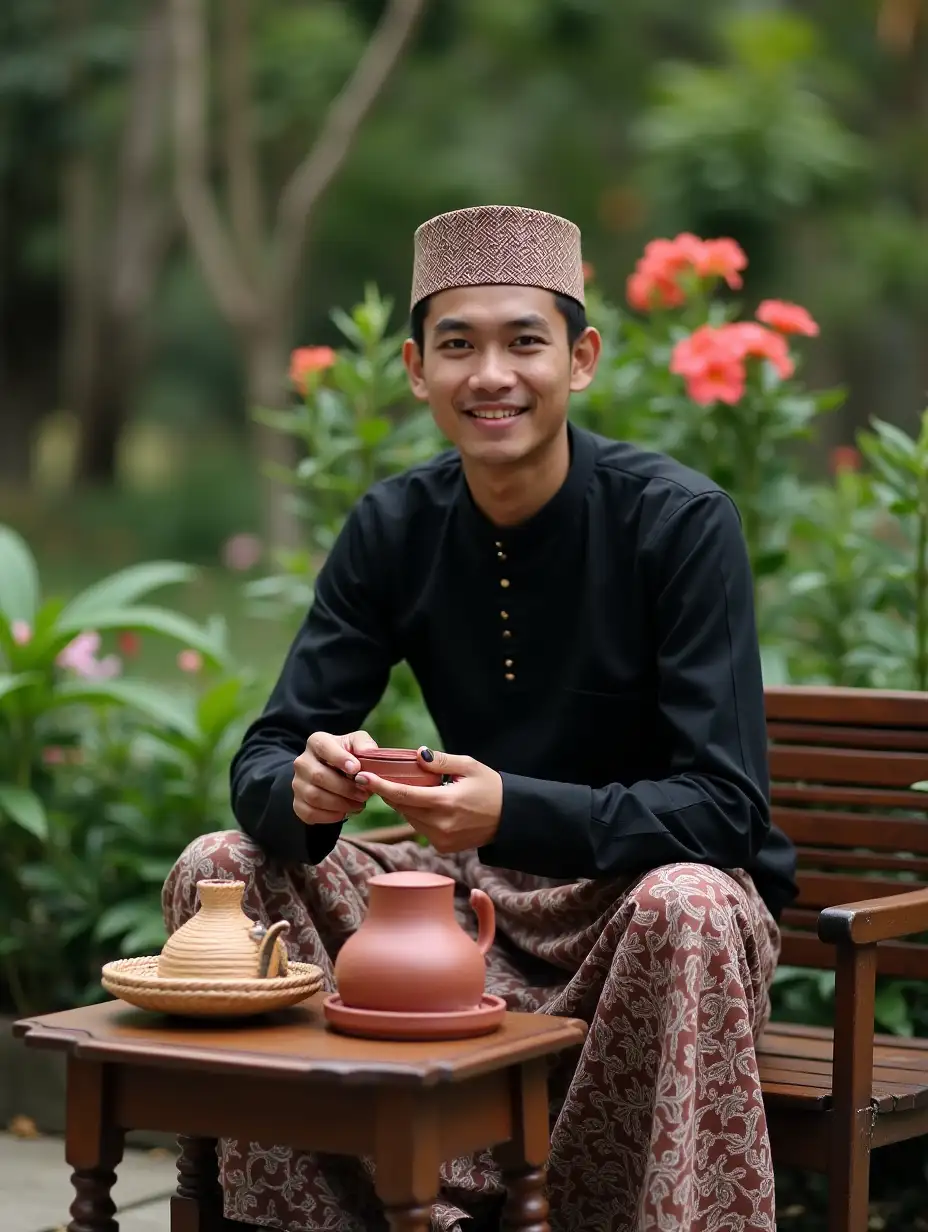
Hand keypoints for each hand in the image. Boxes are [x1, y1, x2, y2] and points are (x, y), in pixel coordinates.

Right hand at [292, 730, 378, 824]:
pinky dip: (330, 816)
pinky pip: (310, 813)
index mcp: (316, 742)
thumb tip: (368, 752)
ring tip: (358, 804)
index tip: (356, 768)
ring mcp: (297, 784)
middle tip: (364, 794)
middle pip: (318, 776)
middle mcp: (302, 762)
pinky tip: (344, 812)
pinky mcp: (298, 803)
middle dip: (345, 788)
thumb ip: (364, 744)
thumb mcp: (357, 744)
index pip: (323, 747)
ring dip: (341, 804)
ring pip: (314, 796)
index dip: (339, 758)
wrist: (333, 774)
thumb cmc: (348, 756)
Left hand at [355, 746, 502, 853]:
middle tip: (375, 776)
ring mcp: (441, 839)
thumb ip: (441, 761)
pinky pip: (420, 828)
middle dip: (387, 792)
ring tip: (400, 786)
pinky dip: (416, 815)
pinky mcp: (443, 847)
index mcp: (445, 803)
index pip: (403, 795)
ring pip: (408, 818)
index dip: (379, 786)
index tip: (362, 776)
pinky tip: (422, 803)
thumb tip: (417, 754)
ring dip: (402, 803)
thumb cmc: (491, 787)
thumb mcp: (469, 766)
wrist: (510, 819)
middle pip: (401, 807)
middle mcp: (440, 825)